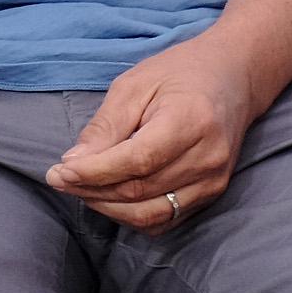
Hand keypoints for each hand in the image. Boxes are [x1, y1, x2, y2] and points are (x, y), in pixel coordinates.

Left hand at [49, 30, 259, 232]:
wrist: (234, 77)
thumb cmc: (179, 73)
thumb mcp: (134, 85)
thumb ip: (106, 126)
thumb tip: (73, 162)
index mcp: (191, 121)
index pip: (136, 161)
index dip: (93, 172)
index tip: (58, 172)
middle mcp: (208, 157)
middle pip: (140, 190)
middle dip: (92, 190)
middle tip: (59, 179)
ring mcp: (214, 180)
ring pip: (151, 213)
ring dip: (108, 207)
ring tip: (79, 188)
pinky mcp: (212, 193)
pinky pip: (166, 219)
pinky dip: (132, 215)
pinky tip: (108, 197)